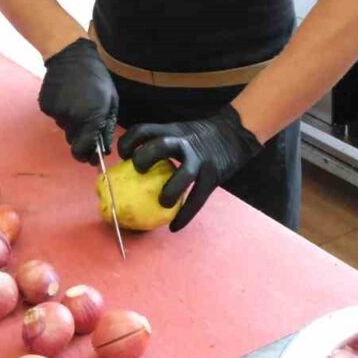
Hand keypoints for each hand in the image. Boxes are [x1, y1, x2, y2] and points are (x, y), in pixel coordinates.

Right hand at [38, 38, 117, 162]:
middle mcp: (72, 118)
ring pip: (65, 128)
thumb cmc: (97, 78)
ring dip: (72, 121)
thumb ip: (107, 127)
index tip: (90, 155)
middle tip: (86, 119)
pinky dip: (61, 110)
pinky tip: (66, 96)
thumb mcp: (111, 101)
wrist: (71, 56)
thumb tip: (103, 150)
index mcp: (91, 117)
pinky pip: (55, 116)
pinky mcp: (45, 106)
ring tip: (77, 101)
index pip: (83, 150)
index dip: (86, 155)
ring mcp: (56, 112)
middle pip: (74, 141)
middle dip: (81, 136)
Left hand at [117, 105, 260, 231]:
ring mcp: (200, 158)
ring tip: (162, 203)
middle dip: (144, 158)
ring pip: (184, 173)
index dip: (128, 142)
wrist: (234, 131)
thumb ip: (160, 142)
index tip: (123, 156)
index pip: (143, 130)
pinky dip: (185, 215)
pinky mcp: (213, 174)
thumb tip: (132, 163)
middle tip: (138, 172)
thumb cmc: (200, 136)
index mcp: (171, 131)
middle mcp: (184, 142)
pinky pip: (198, 197)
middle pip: (160, 145)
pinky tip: (175, 227)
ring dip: (170, 191)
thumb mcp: (179, 131)